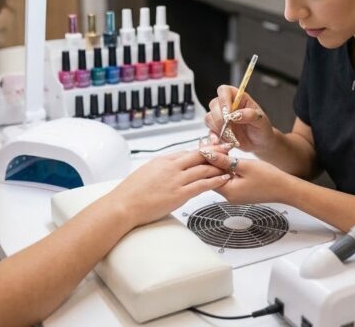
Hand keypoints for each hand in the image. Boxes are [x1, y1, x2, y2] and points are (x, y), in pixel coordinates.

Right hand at [107, 150, 230, 227]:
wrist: (123, 206)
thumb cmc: (130, 194)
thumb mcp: (144, 174)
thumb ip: (158, 171)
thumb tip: (164, 174)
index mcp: (161, 161)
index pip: (185, 152)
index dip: (201, 150)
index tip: (211, 148)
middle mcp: (170, 167)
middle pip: (198, 155)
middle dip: (215, 151)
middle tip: (228, 148)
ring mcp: (176, 180)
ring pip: (204, 168)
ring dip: (219, 165)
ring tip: (231, 163)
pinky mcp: (180, 194)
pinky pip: (203, 184)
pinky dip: (216, 180)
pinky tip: (225, 179)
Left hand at [198, 144, 295, 203]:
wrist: (287, 189)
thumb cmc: (271, 179)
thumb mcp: (244, 165)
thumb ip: (223, 160)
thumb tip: (206, 153)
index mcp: (228, 192)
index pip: (207, 175)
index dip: (204, 160)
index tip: (203, 146)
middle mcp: (229, 196)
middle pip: (211, 176)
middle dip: (209, 161)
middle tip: (209, 145)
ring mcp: (234, 195)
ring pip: (219, 177)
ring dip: (218, 164)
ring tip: (217, 149)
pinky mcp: (239, 193)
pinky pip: (227, 179)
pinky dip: (225, 169)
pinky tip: (226, 159)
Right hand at [205, 85, 276, 151]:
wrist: (260, 143)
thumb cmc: (262, 128)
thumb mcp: (261, 121)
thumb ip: (251, 115)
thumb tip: (236, 115)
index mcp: (238, 98)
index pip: (224, 90)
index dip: (223, 99)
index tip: (229, 112)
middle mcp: (227, 106)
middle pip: (213, 104)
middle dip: (219, 117)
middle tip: (229, 126)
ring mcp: (220, 118)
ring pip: (209, 117)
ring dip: (217, 128)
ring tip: (231, 135)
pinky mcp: (217, 129)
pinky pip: (209, 131)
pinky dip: (214, 137)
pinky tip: (219, 141)